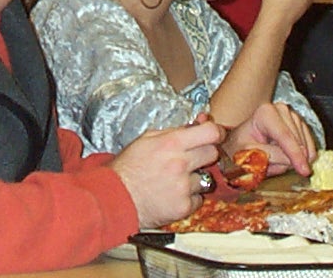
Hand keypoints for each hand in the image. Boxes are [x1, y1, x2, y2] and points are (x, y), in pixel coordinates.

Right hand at [109, 119, 225, 228]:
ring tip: (175, 180)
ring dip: (195, 179)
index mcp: (171, 144)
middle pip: (212, 154)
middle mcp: (180, 164)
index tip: (216, 134)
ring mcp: (183, 187)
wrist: (116, 198)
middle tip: (192, 158)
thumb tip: (196, 125)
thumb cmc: (128, 168)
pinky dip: (189, 197)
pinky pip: (198, 199)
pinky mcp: (183, 206)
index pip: (210, 133)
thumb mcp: (146, 139)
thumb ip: (173, 132)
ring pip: (206, 179)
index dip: (216, 132)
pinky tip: (173, 194)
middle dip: (205, 154)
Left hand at [223, 101, 315, 178]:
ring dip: (296, 158)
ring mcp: (292, 115)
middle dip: (292, 159)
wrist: (242, 143)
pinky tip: (291, 160)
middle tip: (276, 167)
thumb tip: (293, 161)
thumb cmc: (242, 148)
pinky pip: (310, 144)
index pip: (284, 136)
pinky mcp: (299, 124)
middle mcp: (280, 109)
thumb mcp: (250, 155)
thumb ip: (271, 156)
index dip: (295, 155)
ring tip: (277, 160)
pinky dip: (303, 156)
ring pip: (305, 144)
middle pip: (297, 141)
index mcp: (265, 113)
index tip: (304, 171)